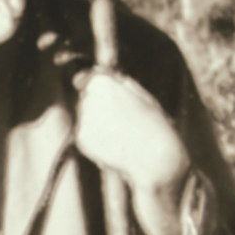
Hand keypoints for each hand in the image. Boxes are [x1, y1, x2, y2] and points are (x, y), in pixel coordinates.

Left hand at [74, 68, 191, 219]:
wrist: (153, 158)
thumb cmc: (151, 124)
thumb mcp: (138, 94)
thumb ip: (114, 82)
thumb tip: (89, 76)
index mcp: (102, 82)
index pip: (90, 79)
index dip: (104, 91)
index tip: (117, 102)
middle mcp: (88, 98)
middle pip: (86, 97)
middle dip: (100, 106)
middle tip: (124, 121)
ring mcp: (83, 119)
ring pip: (86, 116)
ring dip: (99, 122)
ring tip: (121, 132)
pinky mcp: (81, 138)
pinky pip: (85, 134)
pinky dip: (96, 138)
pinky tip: (114, 142)